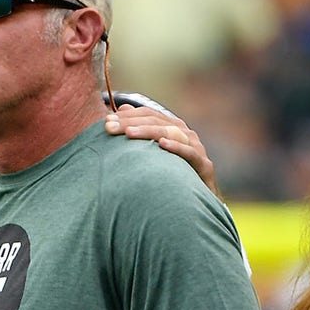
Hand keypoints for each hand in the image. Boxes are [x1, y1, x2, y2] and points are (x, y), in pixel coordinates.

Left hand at [105, 105, 219, 197]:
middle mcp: (185, 134)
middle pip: (156, 122)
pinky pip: (190, 154)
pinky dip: (177, 147)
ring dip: (149, 131)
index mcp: (172, 127)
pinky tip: (162, 145)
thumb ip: (138, 131)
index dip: (127, 116)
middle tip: (109, 127)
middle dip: (131, 123)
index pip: (148, 115)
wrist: (196, 201)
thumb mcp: (152, 153)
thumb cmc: (172, 175)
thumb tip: (121, 108)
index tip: (105, 122)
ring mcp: (196, 148)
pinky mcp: (204, 165)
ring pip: (172, 133)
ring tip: (129, 133)